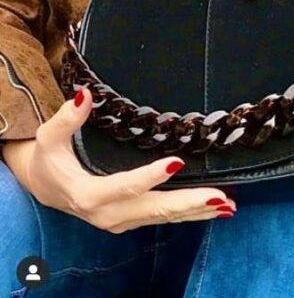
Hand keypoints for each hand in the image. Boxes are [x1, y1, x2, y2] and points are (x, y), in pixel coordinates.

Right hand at [2, 88, 235, 232]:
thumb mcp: (50, 138)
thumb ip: (67, 119)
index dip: (150, 176)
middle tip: (219, 197)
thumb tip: (85, 96)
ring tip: (226, 205)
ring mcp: (120, 221)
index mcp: (89, 194)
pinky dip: (187, 215)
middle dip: (188, 203)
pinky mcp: (128, 220)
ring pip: (162, 218)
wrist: (45, 187)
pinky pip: (161, 219)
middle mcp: (107, 215)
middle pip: (153, 209)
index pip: (124, 186)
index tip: (177, 162)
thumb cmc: (49, 160)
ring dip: (195, 212)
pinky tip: (210, 210)